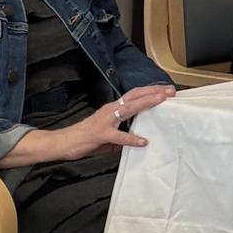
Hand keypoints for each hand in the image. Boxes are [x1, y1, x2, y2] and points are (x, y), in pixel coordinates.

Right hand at [18, 86, 172, 164]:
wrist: (62, 143)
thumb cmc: (83, 139)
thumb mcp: (106, 135)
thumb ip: (121, 135)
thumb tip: (135, 140)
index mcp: (111, 109)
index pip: (133, 95)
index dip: (150, 91)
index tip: (166, 90)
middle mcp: (109, 111)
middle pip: (134, 96)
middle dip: (154, 92)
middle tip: (170, 91)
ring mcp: (104, 121)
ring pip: (128, 108)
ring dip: (146, 103)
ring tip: (161, 101)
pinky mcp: (100, 135)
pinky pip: (118, 137)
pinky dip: (131, 138)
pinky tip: (142, 141)